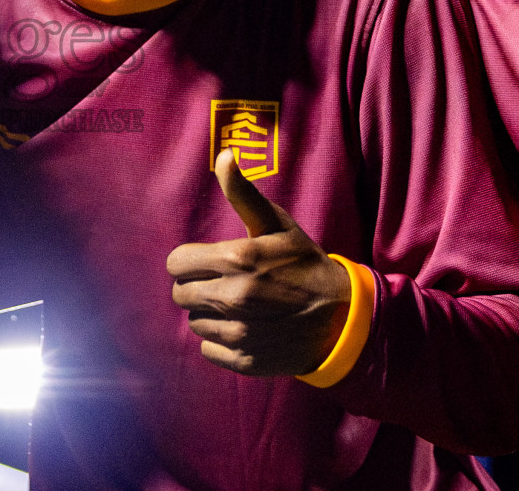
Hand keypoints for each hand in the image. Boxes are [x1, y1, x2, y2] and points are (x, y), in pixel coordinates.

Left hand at [167, 151, 351, 376]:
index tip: (209, 263)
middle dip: (197, 286)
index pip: (176, 263)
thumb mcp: (277, 224)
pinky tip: (246, 329)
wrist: (343, 318)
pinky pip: (208, 349)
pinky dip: (221, 342)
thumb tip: (223, 156)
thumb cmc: (305, 264)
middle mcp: (233, 297)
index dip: (189, 261)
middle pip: (180, 294)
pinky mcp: (244, 361)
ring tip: (240, 306)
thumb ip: (243, 194)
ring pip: (194, 322)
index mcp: (236, 259)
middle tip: (224, 283)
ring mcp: (238, 332)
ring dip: (210, 314)